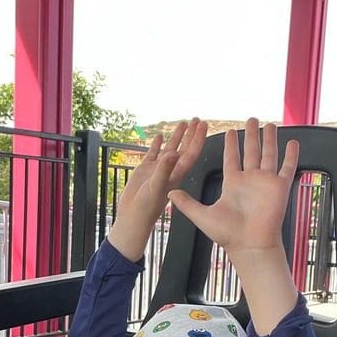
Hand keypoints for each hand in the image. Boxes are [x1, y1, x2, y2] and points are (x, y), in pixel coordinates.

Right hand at [108, 118, 207, 261]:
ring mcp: (157, 170)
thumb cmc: (146, 208)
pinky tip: (159, 136)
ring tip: (183, 123)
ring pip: (170, 149)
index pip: (191, 154)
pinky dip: (156, 145)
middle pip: (184, 149)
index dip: (197, 139)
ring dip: (177, 137)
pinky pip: (153, 154)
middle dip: (191, 135)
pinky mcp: (145, 171)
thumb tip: (173, 153)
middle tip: (197, 119)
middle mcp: (169, 170)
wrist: (133, 217)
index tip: (203, 125)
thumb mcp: (156, 187)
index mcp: (176, 174)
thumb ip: (164, 170)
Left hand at [169, 117, 299, 333]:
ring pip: (269, 154)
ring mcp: (265, 182)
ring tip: (270, 124)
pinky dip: (291, 155)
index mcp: (233, 183)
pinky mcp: (279, 187)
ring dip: (269, 139)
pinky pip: (287, 167)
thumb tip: (169, 192)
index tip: (229, 131)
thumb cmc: (227, 234)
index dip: (230, 144)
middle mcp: (249, 180)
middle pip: (250, 151)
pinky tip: (293, 142)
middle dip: (251, 135)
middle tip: (250, 119)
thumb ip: (186, 203)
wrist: (248, 245)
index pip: (231, 158)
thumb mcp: (201, 215)